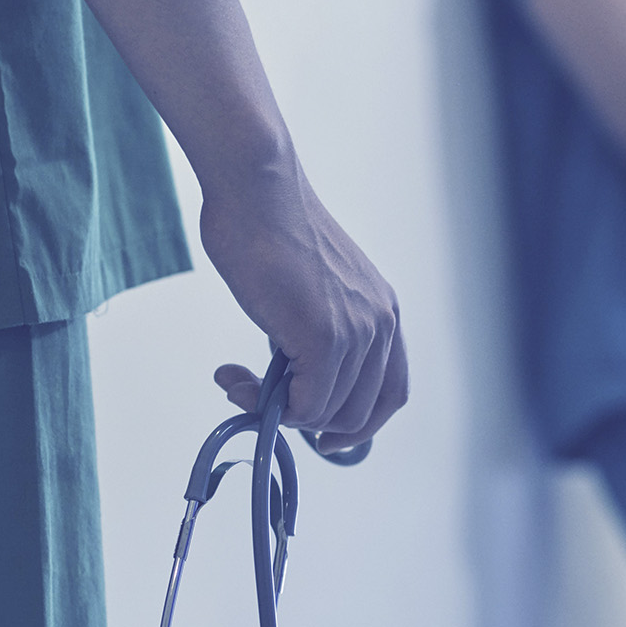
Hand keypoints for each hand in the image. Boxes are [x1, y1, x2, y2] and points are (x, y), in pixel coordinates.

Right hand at [199, 163, 408, 448]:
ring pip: (328, 414)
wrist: (257, 190)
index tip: (323, 436)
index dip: (359, 424)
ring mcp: (356, 333)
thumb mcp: (314, 290)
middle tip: (263, 402)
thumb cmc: (271, 231)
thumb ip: (320, 332)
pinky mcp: (324, 338)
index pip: (391, 393)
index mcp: (384, 311)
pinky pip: (304, 405)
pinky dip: (265, 405)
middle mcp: (381, 324)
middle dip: (310, 423)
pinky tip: (234, 380)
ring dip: (278, 412)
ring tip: (239, 384)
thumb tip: (298, 384)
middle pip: (360, 414)